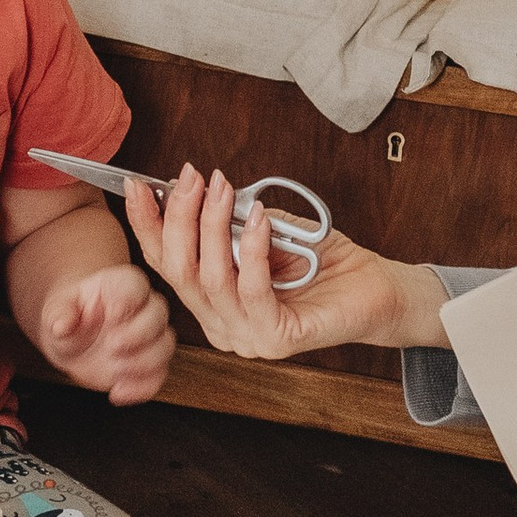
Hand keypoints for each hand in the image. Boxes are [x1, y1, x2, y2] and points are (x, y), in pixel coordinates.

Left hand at [37, 262, 175, 404]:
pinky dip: (141, 388)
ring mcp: (149, 338)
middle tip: (111, 346)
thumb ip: (60, 313)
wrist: (72, 340)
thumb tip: (61, 325)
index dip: (129, 299)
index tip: (112, 313)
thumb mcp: (56, 310)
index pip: (136, 284)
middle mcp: (142, 308)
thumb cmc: (69, 315)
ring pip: (166, 346)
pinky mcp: (149, 365)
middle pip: (158, 314)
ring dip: (143, 362)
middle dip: (139, 334)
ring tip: (114, 369)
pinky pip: (158, 377)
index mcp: (120, 286)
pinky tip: (117, 392)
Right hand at [124, 165, 446, 359]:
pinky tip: (259, 219)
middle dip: (179, 217)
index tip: (140, 184)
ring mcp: (246, 337)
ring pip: (210, 278)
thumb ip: (230, 219)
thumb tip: (195, 188)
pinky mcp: (276, 338)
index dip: (148, 223)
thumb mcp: (266, 230)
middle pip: (178, 271)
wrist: (377, 289)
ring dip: (212, 225)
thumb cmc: (323, 261)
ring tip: (223, 189)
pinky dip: (252, 248)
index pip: (165, 264)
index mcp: (212, 302)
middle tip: (193, 177)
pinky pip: (251, 289)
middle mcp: (222, 325)